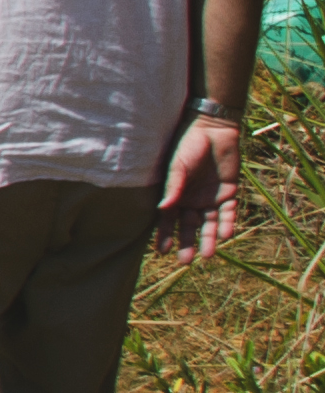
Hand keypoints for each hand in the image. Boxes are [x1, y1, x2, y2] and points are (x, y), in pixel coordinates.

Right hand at [160, 113, 247, 260]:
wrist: (213, 130)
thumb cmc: (188, 145)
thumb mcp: (178, 167)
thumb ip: (173, 188)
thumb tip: (163, 210)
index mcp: (175, 194)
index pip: (168, 219)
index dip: (165, 235)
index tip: (163, 252)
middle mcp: (192, 200)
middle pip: (189, 226)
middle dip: (188, 243)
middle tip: (186, 261)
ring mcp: (210, 198)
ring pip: (209, 224)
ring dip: (209, 239)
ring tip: (208, 255)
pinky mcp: (229, 193)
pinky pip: (228, 213)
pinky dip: (227, 224)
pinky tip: (226, 236)